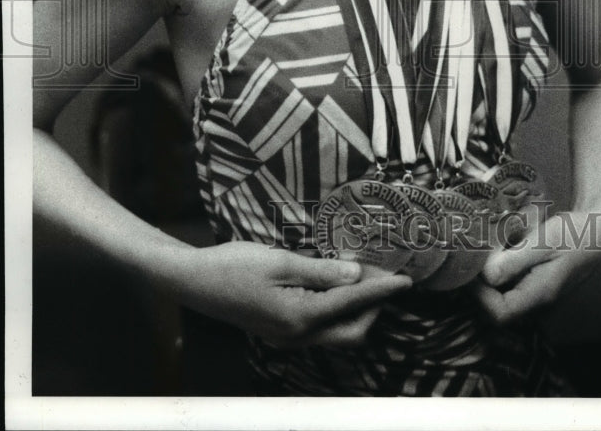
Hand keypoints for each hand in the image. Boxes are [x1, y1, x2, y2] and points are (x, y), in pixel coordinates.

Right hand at [170, 241, 411, 347]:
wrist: (195, 281)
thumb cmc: (234, 265)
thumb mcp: (281, 261)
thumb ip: (322, 271)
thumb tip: (358, 274)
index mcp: (299, 318)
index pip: (353, 304)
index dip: (382, 289)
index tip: (406, 279)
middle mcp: (297, 336)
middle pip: (353, 330)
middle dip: (374, 305)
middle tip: (382, 271)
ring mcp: (288, 338)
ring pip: (338, 331)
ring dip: (356, 307)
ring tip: (362, 273)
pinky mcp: (281, 331)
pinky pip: (320, 326)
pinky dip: (336, 308)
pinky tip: (335, 283)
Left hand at [471, 211, 600, 325]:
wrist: (595, 231)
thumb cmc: (571, 234)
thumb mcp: (543, 241)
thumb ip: (514, 260)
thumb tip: (485, 275)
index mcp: (540, 295)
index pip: (499, 314)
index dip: (478, 296)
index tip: (469, 269)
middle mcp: (537, 304)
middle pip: (496, 311)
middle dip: (478, 289)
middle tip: (470, 261)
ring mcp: (536, 297)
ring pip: (501, 301)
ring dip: (485, 282)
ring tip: (480, 256)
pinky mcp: (534, 288)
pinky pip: (508, 291)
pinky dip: (496, 276)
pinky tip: (494, 255)